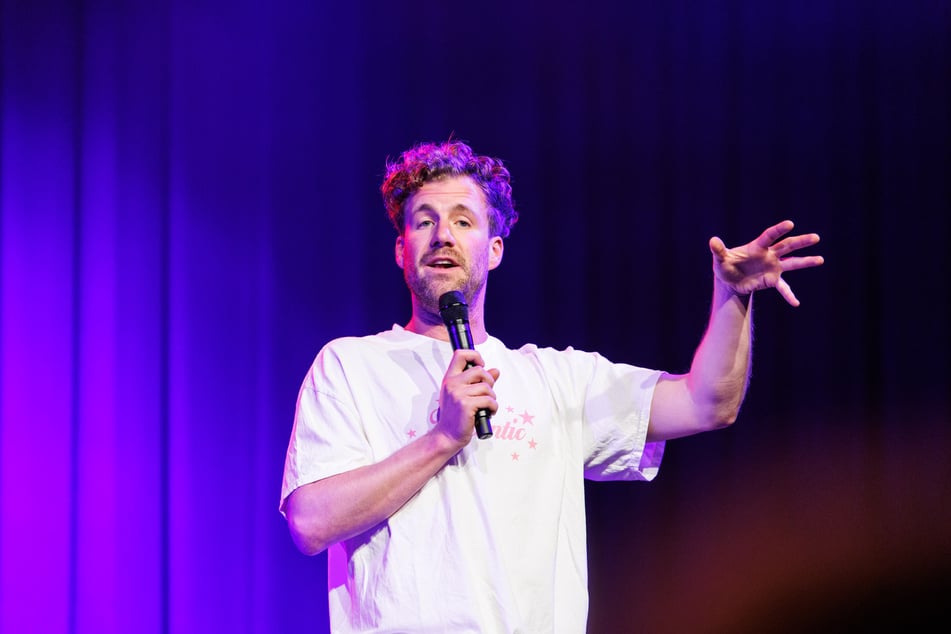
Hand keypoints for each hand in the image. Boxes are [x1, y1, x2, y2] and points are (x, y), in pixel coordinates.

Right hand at [435, 349, 499, 446]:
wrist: (447, 436)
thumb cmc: (455, 416)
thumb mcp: (463, 395)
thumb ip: (478, 381)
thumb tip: (495, 370)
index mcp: (450, 378)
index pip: (460, 354)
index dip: (475, 356)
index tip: (481, 365)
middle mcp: (452, 384)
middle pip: (479, 370)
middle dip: (489, 382)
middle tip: (487, 393)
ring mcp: (458, 394)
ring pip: (486, 387)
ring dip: (492, 398)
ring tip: (487, 406)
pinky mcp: (466, 405)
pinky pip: (489, 400)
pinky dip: (493, 407)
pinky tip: (488, 413)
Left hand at [709, 220, 823, 306]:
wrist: (729, 281)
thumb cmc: (725, 266)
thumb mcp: (720, 260)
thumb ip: (718, 251)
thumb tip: (712, 241)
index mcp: (757, 247)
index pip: (769, 236)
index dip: (779, 230)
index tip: (790, 224)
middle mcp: (769, 255)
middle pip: (787, 246)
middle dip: (801, 242)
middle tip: (816, 238)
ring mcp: (773, 267)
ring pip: (792, 263)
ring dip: (806, 261)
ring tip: (820, 259)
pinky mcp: (772, 280)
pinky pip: (783, 288)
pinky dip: (789, 295)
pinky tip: (796, 303)